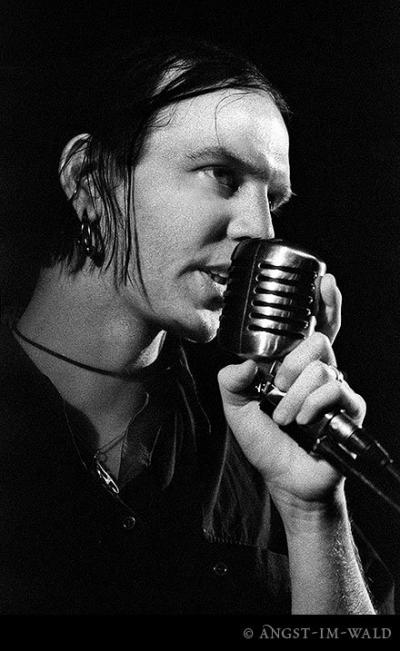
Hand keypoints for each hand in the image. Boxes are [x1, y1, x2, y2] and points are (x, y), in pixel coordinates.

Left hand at [217, 274, 365, 514]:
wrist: (286, 479)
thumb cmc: (266, 442)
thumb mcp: (236, 409)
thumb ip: (231, 381)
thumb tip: (246, 362)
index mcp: (294, 367)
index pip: (312, 327)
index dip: (322, 303)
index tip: (326, 280)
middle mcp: (318, 372)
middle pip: (318, 339)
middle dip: (293, 362)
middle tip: (278, 386)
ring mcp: (336, 389)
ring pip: (322, 365)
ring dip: (295, 394)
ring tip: (285, 417)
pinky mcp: (349, 409)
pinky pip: (335, 388)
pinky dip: (311, 404)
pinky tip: (302, 422)